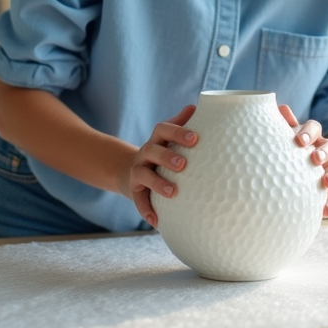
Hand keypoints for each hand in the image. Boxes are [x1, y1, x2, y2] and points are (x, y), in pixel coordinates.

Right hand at [116, 105, 196, 227]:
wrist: (128, 172)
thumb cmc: (160, 153)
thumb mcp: (167, 138)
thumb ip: (181, 123)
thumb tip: (198, 105)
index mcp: (157, 139)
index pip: (163, 129)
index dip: (177, 132)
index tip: (195, 139)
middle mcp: (145, 153)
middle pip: (152, 150)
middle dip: (166, 156)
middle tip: (183, 165)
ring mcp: (137, 171)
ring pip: (143, 175)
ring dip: (157, 183)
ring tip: (172, 192)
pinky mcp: (134, 190)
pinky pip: (138, 201)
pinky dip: (146, 210)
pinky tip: (157, 221)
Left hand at [278, 105, 327, 217]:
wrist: (319, 163)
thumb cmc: (298, 147)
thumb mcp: (294, 134)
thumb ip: (287, 124)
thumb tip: (279, 106)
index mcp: (313, 135)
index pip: (314, 128)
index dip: (308, 133)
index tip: (299, 141)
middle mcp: (324, 149)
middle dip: (322, 152)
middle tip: (315, 158)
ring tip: (327, 184)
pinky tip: (325, 211)